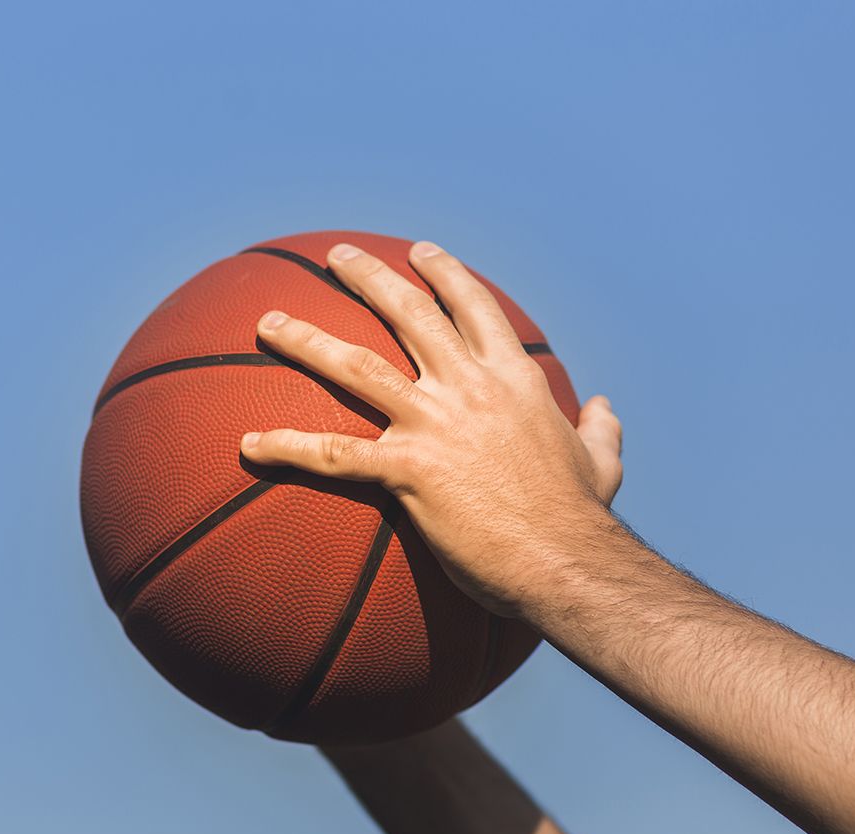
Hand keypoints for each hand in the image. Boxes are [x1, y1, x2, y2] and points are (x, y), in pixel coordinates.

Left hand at [240, 240, 621, 615]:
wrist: (566, 559)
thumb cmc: (581, 518)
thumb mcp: (602, 464)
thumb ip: (601, 428)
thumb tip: (606, 406)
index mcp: (512, 381)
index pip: (474, 308)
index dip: (445, 273)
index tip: (419, 253)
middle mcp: (469, 387)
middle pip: (409, 313)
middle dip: (368, 277)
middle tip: (336, 258)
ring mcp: (435, 424)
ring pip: (356, 366)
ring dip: (307, 339)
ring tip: (268, 323)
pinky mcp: (408, 470)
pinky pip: (335, 455)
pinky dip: (289, 447)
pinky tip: (248, 446)